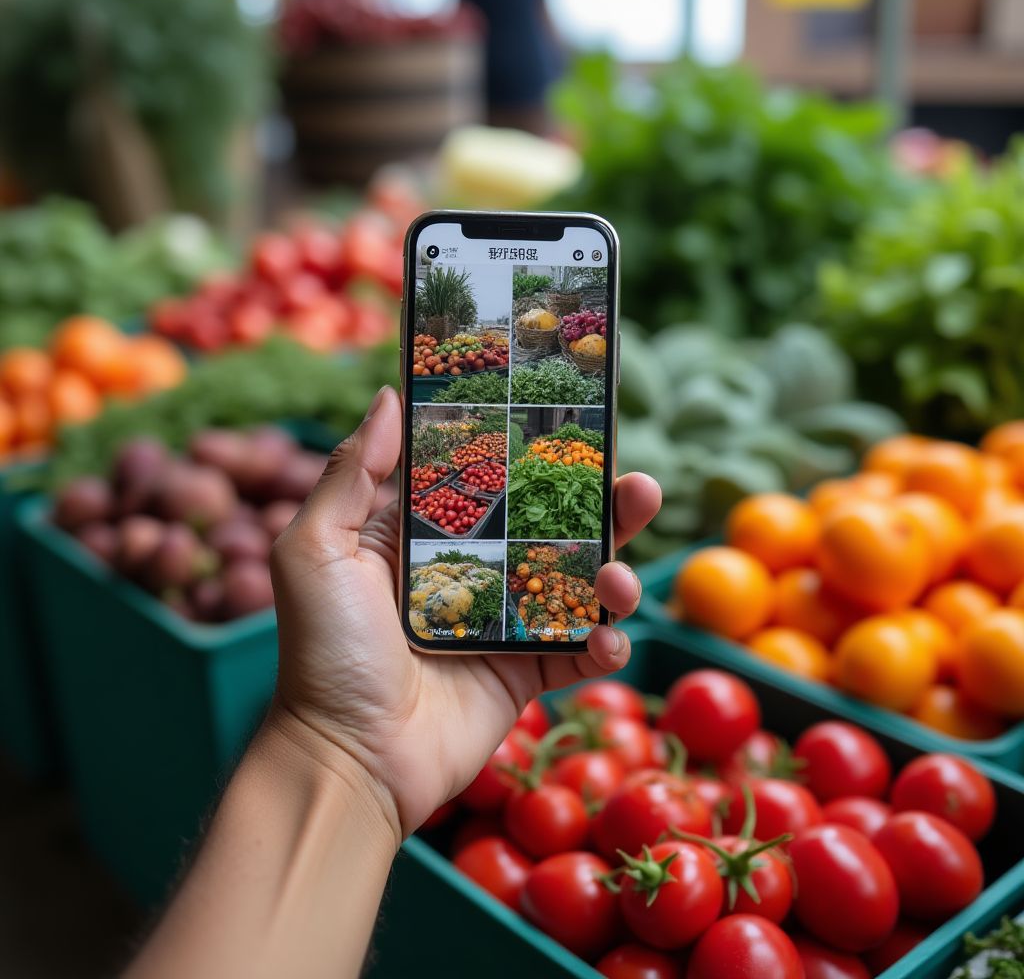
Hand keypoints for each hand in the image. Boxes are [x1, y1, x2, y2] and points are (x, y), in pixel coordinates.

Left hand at [268, 387, 660, 841]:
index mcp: (426, 535)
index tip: (573, 416)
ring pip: (577, 582)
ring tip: (620, 578)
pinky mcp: (524, 672)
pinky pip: (580, 650)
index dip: (530, 446)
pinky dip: (606, 643)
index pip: (490, 475)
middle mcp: (473, 570)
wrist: (349, 759)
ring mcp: (504, 622)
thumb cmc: (324, 651)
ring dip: (616, 573)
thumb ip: (354, 473)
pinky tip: (608, 637)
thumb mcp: (317, 549)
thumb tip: (389, 395)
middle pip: (550, 523)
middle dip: (601, 503)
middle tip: (638, 484)